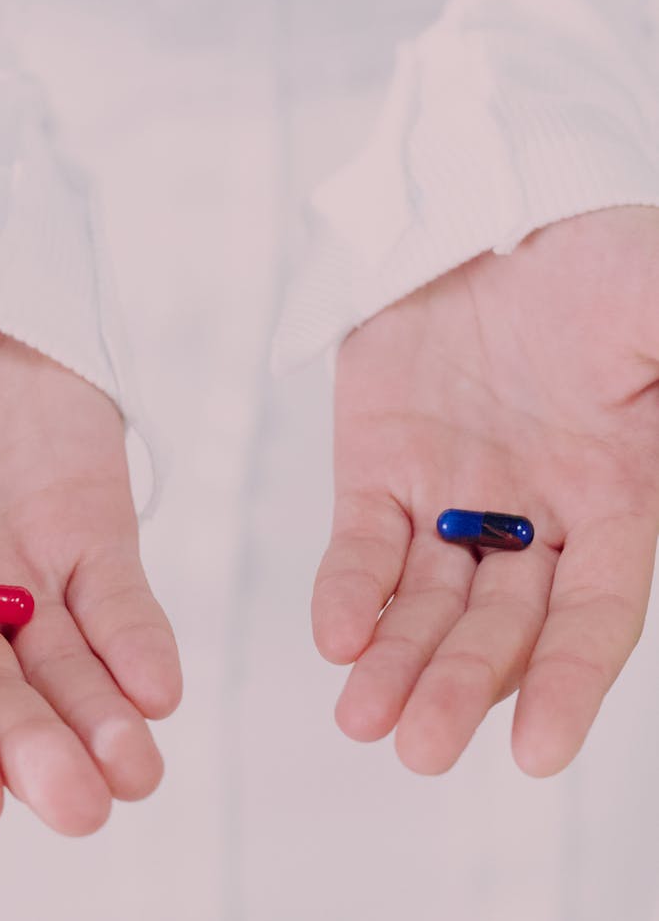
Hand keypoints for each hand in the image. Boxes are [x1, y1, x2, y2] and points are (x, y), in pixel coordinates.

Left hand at [312, 205, 658, 775]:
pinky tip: (336, 637)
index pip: (596, 615)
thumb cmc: (593, 260)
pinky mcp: (380, 465)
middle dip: (463, 686)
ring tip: (363, 721)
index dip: (571, 683)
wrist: (487, 209)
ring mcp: (451, 494)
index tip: (537, 752)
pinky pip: (362, 543)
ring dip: (399, 663)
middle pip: (502, 626)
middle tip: (420, 749)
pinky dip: (349, 590)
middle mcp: (533, 515)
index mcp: (614, 498)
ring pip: (427, 603)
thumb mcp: (656, 305)